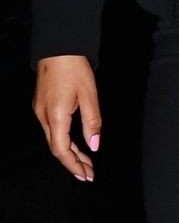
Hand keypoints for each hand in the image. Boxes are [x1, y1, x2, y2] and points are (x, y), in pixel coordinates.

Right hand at [33, 55, 100, 181]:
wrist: (58, 46)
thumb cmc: (75, 68)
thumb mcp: (89, 95)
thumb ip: (92, 122)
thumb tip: (94, 146)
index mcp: (55, 116)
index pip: (62, 150)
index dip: (74, 165)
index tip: (87, 176)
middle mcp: (43, 116)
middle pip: (57, 148)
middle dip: (73, 163)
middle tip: (88, 174)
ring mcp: (40, 110)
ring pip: (54, 139)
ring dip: (70, 152)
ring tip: (85, 163)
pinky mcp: (42, 105)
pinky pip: (52, 129)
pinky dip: (64, 140)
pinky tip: (74, 144)